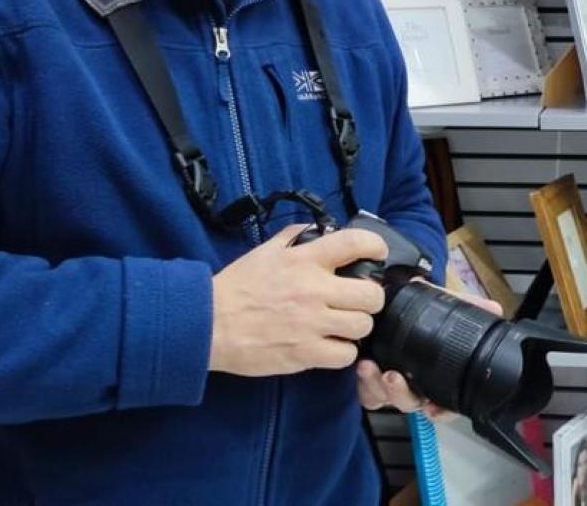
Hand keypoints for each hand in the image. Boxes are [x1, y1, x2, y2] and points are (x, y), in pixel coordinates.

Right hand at [209, 224, 388, 377]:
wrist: (208, 324)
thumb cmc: (235, 287)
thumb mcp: (264, 252)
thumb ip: (293, 238)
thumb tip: (318, 230)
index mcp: (305, 261)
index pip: (355, 243)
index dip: (375, 246)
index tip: (378, 254)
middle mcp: (314, 290)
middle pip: (371, 295)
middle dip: (370, 299)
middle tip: (359, 302)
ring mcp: (312, 323)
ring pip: (362, 326)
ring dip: (357, 327)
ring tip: (343, 326)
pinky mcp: (305, 353)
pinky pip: (345, 355)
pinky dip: (341, 352)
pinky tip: (329, 346)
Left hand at [355, 282, 500, 415]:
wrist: (393, 295)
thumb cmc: (422, 305)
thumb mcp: (446, 302)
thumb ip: (469, 306)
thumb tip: (495, 309)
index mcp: (434, 375)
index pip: (443, 404)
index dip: (441, 412)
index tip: (434, 409)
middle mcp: (413, 383)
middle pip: (409, 404)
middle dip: (401, 394)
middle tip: (393, 376)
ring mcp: (388, 381)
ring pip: (383, 399)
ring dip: (377, 387)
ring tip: (370, 367)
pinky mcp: (367, 376)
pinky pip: (364, 391)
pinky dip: (362, 382)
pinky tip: (362, 364)